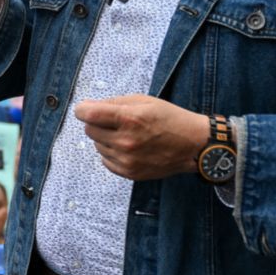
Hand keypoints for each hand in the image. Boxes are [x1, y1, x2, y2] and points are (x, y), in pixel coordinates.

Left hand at [74, 95, 206, 179]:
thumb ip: (113, 102)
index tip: (84, 108)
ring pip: (97, 146)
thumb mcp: (143, 101)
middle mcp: (126, 141)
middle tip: (113, 121)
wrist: (193, 145)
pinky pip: (105, 161)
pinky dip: (111, 153)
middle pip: (90, 130)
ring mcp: (127, 160)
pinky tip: (127, 147)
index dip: (82, 109)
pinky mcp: (130, 173)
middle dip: (97, 123)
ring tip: (126, 134)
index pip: (88, 115)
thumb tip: (88, 106)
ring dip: (105, 138)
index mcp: (129, 119)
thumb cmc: (169, 118)